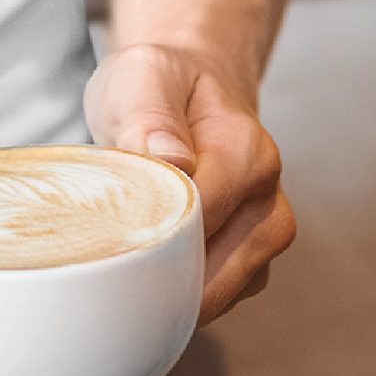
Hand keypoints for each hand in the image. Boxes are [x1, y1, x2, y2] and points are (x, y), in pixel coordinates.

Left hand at [83, 40, 295, 325]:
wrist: (184, 91)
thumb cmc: (160, 85)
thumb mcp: (144, 76)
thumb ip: (151, 113)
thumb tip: (172, 159)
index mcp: (248, 152)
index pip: (203, 215)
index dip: (153, 229)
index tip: (109, 228)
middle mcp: (268, 201)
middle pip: (215, 267)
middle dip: (159, 268)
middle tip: (108, 253)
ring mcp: (264, 238)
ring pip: (218, 292)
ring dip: (169, 284)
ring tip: (127, 252)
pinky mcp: (252, 264)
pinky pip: (218, 299)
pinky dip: (182, 291)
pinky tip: (150, 264)